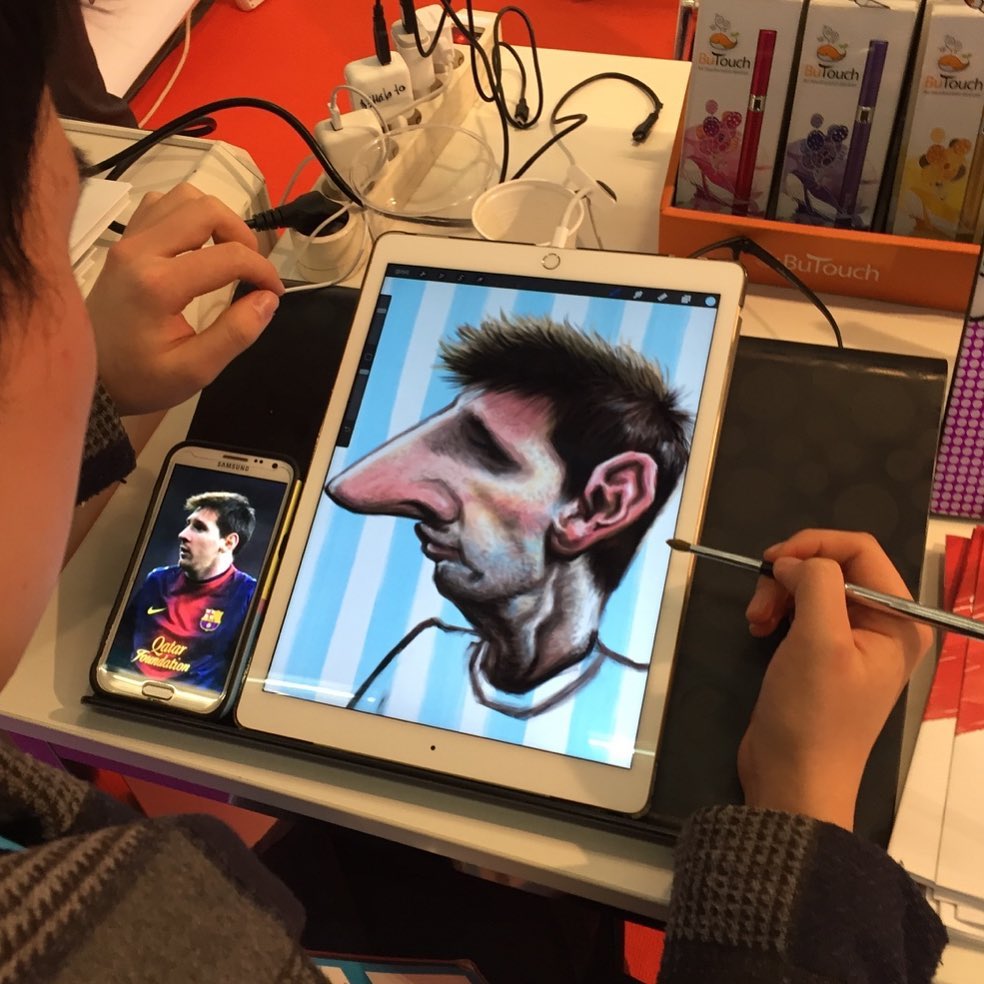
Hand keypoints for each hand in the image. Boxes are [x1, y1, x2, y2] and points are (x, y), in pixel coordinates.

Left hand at [86, 184, 283, 415]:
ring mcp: (129, 240)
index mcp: (159, 284)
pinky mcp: (125, 241)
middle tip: (252, 269)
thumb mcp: (195, 370)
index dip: (263, 271)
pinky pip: (162, 205)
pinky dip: (189, 216)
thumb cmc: (141, 378)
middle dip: (243, 236)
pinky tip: (197, 246)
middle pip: (206, 210)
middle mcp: (141, 251)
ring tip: (227, 253)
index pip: (229, 256)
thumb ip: (235, 334)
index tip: (274, 293)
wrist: (91, 376)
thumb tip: (268, 299)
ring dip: (216, 220)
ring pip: (184, 198)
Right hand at [739, 530, 932, 829]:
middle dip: (791, 575)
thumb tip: (793, 562)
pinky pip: (801, 609)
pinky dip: (776, 611)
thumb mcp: (819, 641)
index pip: (860, 550)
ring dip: (778, 593)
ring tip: (755, 620)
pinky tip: (759, 629)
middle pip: (833, 566)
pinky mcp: (823, 653)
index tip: (772, 562)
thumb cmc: (813, 713)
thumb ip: (816, 584)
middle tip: (759, 602)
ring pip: (812, 585)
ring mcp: (852, 639)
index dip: (813, 545)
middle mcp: (882, 624)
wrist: (792, 778)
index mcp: (899, 619)